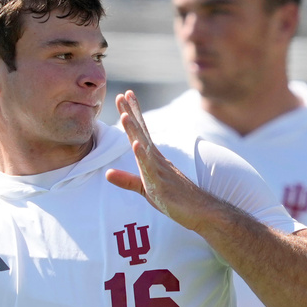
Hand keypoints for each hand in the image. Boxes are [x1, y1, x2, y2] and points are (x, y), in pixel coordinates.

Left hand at [105, 91, 208, 229]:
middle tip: (123, 94)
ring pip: (145, 146)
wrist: (200, 212)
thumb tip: (107, 173)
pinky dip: (143, 156)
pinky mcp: (161, 184)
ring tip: (125, 114)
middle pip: (141, 132)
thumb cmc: (174, 200)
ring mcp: (159, 170)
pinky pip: (150, 168)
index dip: (132, 114)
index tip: (124, 97)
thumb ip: (127, 180)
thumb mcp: (145, 189)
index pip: (140, 132)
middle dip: (131, 113)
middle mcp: (156, 159)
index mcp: (153, 158)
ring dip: (135, 130)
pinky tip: (136, 145)